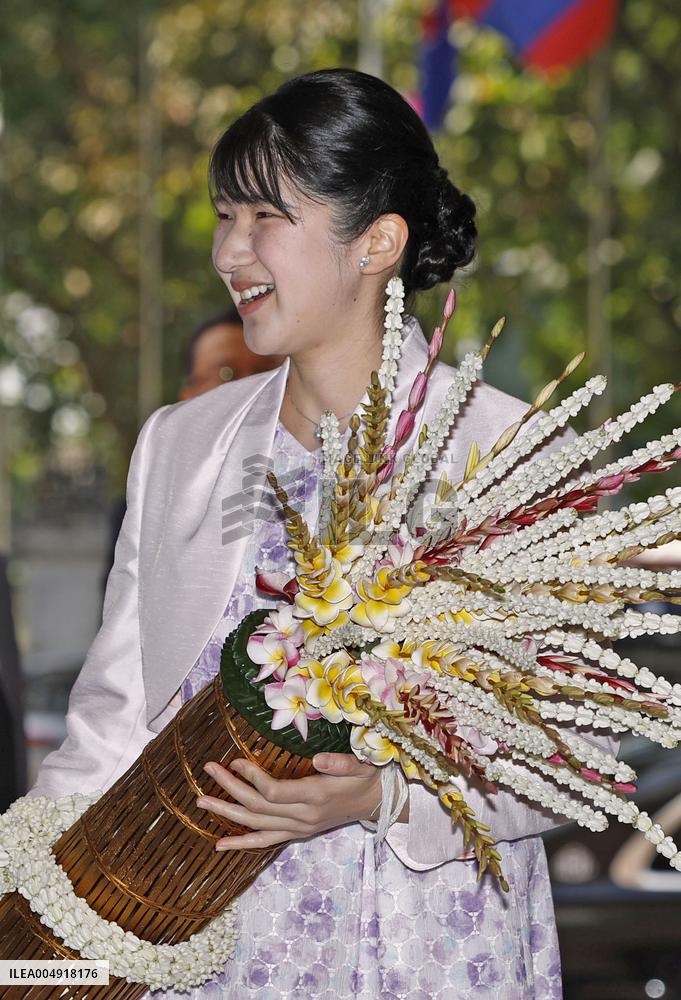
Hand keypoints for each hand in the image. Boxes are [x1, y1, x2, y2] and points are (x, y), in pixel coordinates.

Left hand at [196, 752, 381, 850]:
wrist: (375, 803)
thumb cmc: (366, 778)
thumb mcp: (360, 765)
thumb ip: (340, 763)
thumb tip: (318, 758)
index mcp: (315, 796)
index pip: (274, 792)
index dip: (252, 778)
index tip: (234, 761)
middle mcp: (302, 816)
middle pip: (258, 807)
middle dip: (230, 789)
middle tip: (208, 769)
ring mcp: (298, 828)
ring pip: (256, 825)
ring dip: (227, 813)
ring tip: (201, 802)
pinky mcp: (296, 833)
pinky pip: (264, 841)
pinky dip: (241, 843)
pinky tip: (220, 844)